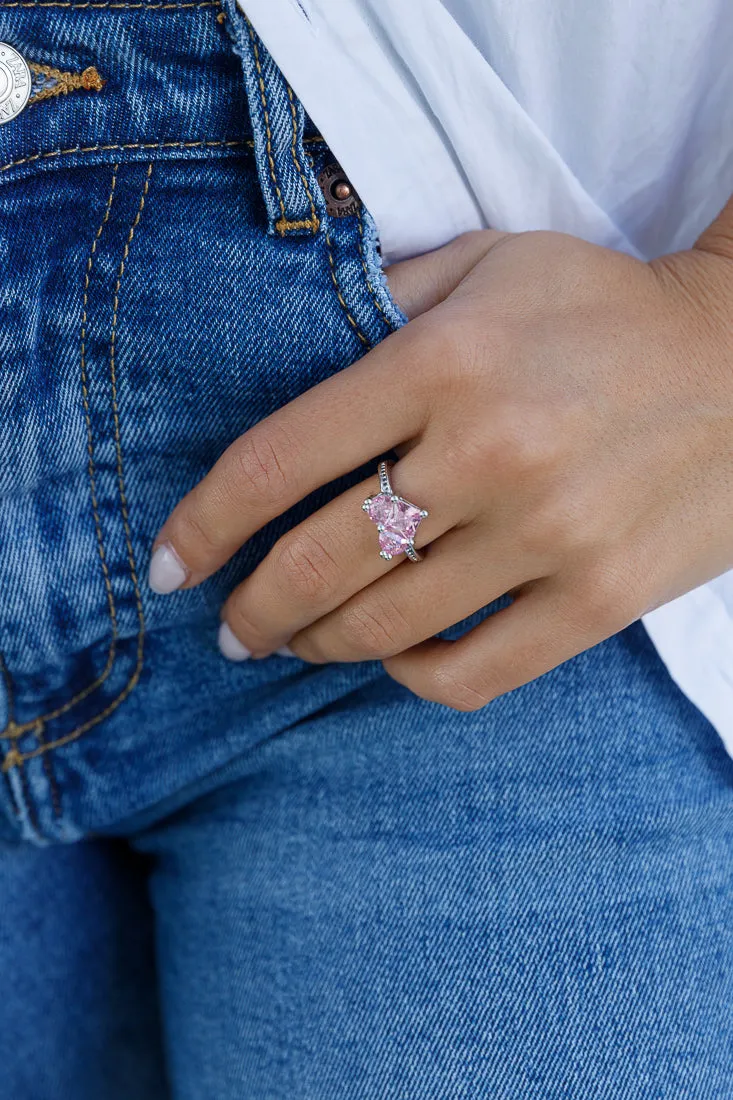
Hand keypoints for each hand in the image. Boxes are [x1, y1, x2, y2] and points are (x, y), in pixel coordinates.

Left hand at [148, 227, 732, 710]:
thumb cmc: (603, 309)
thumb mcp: (490, 264)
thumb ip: (383, 304)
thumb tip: (289, 362)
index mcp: (443, 361)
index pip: (278, 460)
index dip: (206, 522)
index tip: (171, 563)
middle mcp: (488, 452)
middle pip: (320, 561)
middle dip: (252, 609)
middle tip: (229, 628)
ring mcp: (549, 534)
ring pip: (387, 625)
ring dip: (319, 645)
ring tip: (296, 643)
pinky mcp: (601, 598)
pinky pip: (475, 674)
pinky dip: (413, 677)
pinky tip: (394, 660)